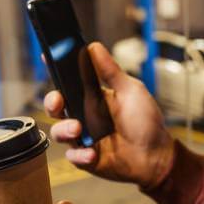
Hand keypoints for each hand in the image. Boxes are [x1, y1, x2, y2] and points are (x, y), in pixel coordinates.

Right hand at [46, 43, 174, 187]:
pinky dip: (79, 155)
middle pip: (55, 106)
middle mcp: (85, 116)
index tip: (47, 57)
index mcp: (93, 97)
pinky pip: (73, 156)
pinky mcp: (87, 158)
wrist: (156, 156)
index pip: (69, 82)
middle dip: (51, 102)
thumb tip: (94, 46)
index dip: (56, 70)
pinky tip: (92, 154)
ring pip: (59, 131)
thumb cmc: (146, 122)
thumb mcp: (130, 91)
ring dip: (64, 130)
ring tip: (77, 129)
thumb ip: (111, 71)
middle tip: (58, 102)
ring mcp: (84, 137)